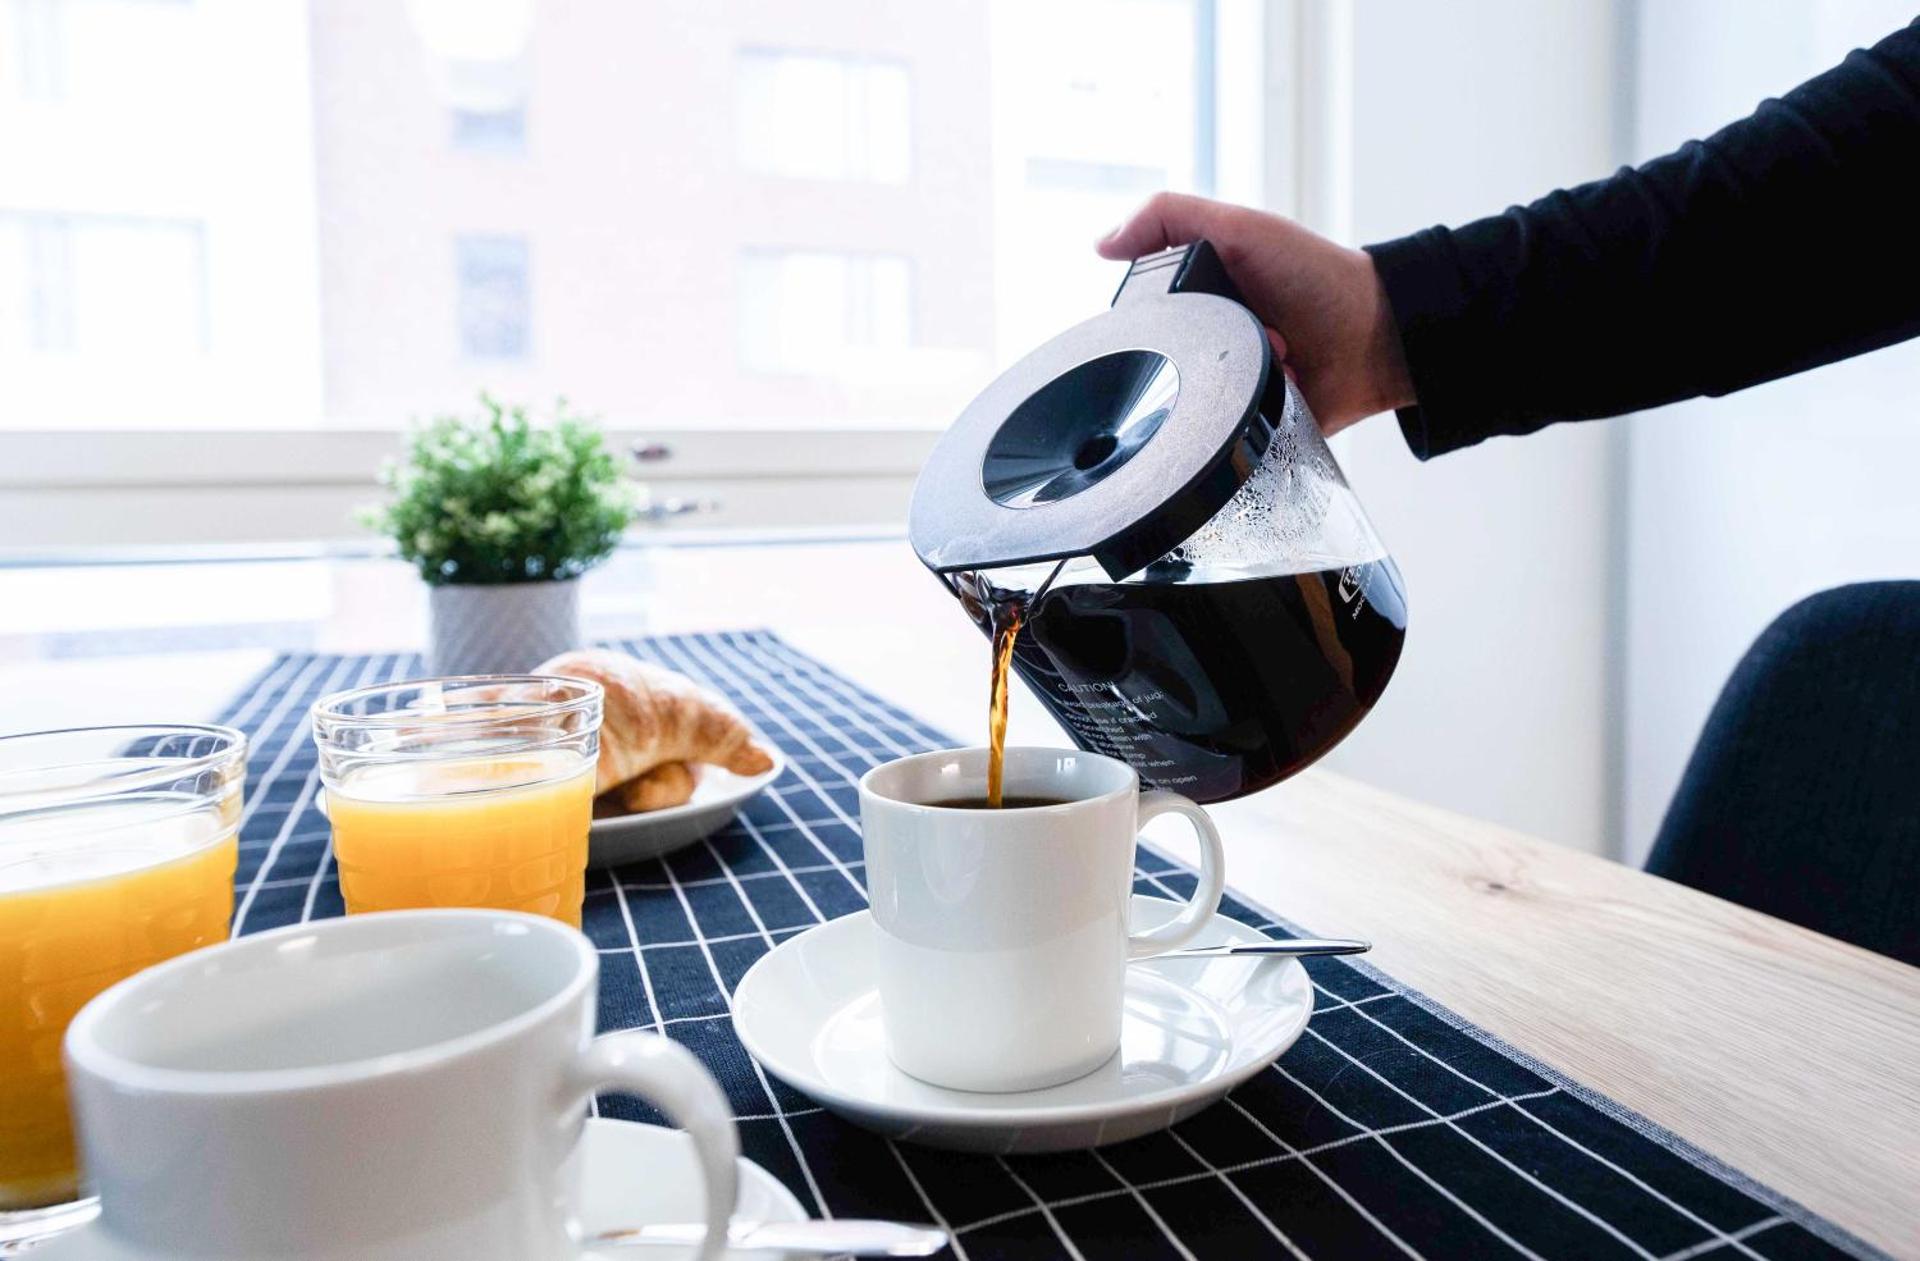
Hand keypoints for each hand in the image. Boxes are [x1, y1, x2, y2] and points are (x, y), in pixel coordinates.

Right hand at [1098, 193, 1413, 434]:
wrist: (1380, 335)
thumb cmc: (1316, 275)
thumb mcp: (1240, 229)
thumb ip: (1168, 218)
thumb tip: (1101, 244)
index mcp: (1198, 299)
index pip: (1143, 320)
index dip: (1151, 324)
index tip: (1186, 317)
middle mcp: (1209, 343)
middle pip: (1164, 368)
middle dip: (1197, 356)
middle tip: (1234, 339)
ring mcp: (1233, 387)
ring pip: (1195, 406)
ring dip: (1229, 386)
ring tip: (1271, 359)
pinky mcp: (1254, 428)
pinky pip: (1228, 440)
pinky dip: (1247, 420)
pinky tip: (1274, 393)